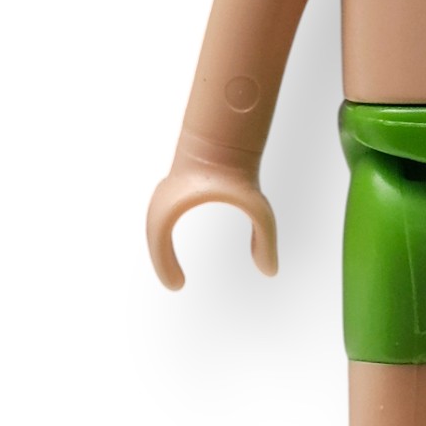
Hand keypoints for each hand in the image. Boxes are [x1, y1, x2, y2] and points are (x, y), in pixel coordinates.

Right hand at [146, 146, 277, 287]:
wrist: (226, 140)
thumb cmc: (240, 174)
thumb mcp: (259, 210)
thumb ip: (266, 240)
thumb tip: (271, 272)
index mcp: (175, 202)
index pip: (159, 239)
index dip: (164, 266)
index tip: (179, 285)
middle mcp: (163, 197)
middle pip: (154, 234)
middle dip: (161, 260)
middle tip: (177, 283)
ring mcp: (164, 192)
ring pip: (156, 227)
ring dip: (162, 248)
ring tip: (174, 271)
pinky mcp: (171, 190)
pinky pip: (162, 219)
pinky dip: (164, 236)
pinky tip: (175, 247)